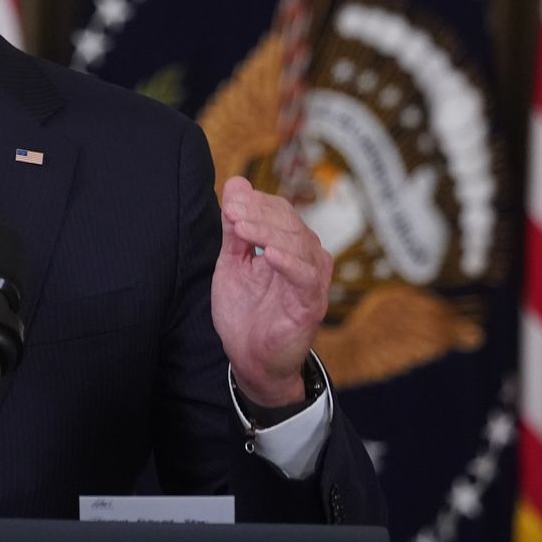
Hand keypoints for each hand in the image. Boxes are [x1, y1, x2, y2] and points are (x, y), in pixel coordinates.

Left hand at [210, 176, 331, 407]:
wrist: (250, 358)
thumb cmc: (244, 310)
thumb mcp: (232, 263)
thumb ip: (234, 228)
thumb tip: (235, 183)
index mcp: (290, 244)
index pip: (279, 211)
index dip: (255, 203)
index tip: (228, 200)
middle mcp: (307, 257)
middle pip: (289, 223)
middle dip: (258, 213)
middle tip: (231, 211)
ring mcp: (312, 279)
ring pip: (298, 244)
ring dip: (267, 233)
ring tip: (240, 228)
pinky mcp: (312, 303)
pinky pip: (306, 277)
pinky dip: (289, 263)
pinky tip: (269, 255)